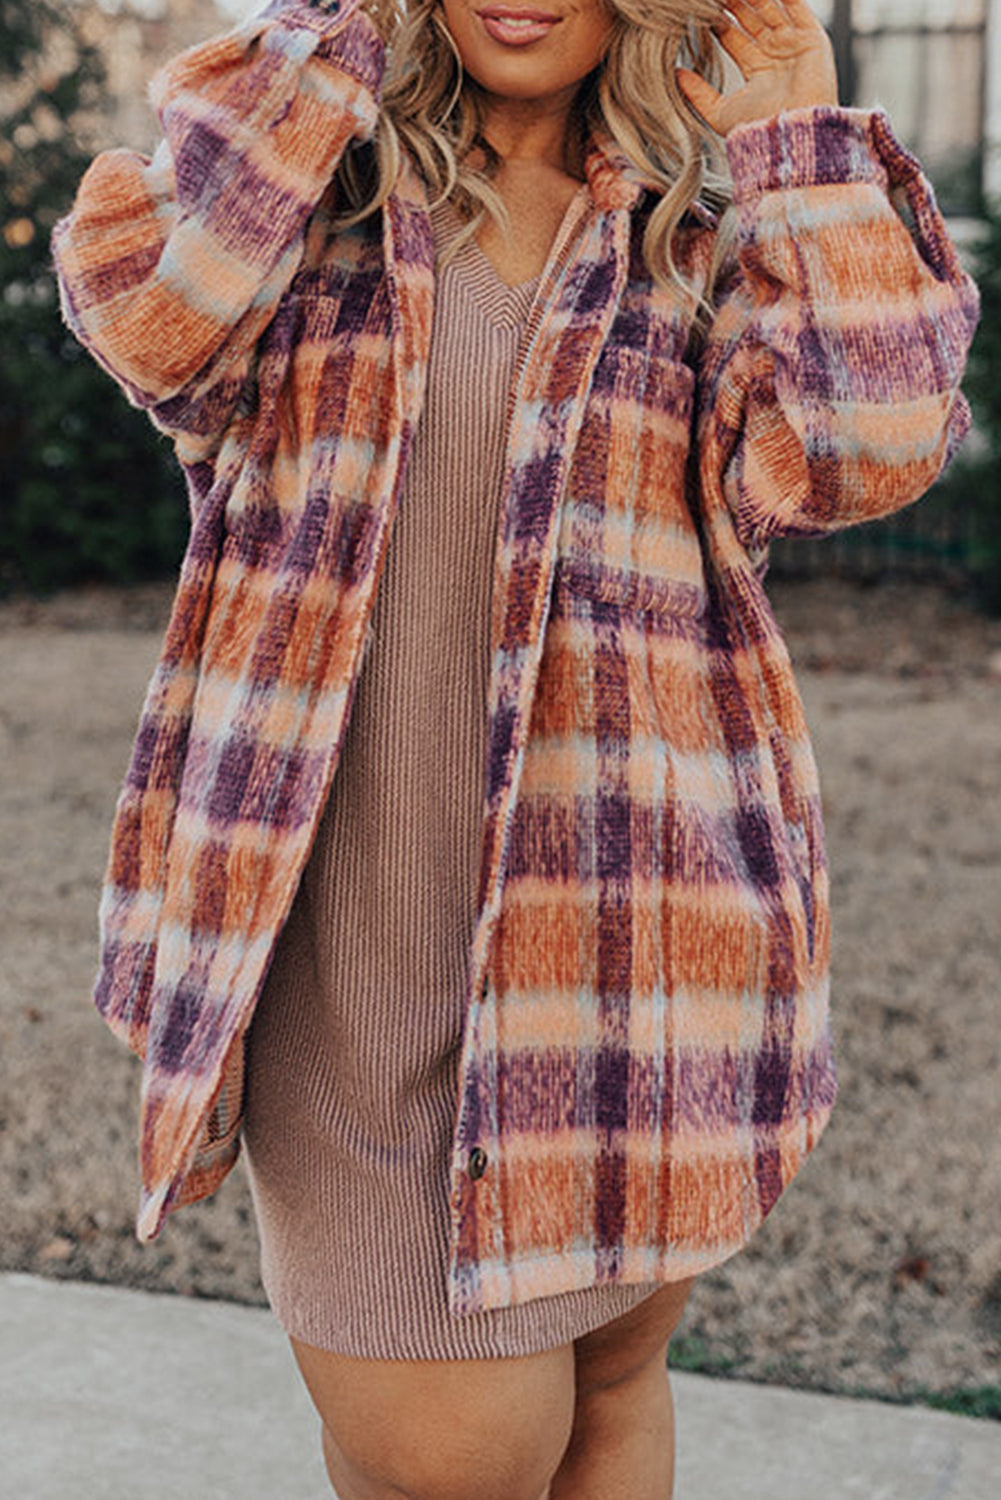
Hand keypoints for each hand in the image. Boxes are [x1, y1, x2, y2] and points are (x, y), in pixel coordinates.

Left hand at [677, 0, 838, 136]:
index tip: (700, 8)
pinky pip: (796, 4)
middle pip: (750, 17)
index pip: (732, 35)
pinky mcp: (812, 37)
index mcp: (755, 71)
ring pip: (771, 6)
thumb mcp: (719, 112)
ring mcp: (793, 44)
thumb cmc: (757, 130)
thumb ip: (698, 93)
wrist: (787, 135)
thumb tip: (677, 76)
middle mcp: (774, 55)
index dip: (716, 19)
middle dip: (733, 2)